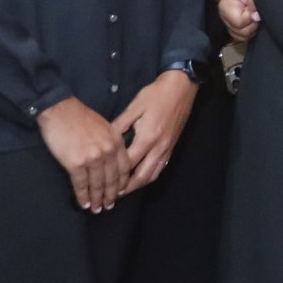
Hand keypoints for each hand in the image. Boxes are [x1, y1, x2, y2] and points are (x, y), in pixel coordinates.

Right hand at [36, 97, 125, 211]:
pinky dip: (82, 195)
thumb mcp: (105, 127)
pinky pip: (81, 184)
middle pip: (113, 180)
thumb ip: (112, 142)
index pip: (124, 168)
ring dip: (97, 199)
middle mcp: (108, 152)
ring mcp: (93, 158)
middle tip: (109, 206)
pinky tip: (83, 203)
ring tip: (96, 209)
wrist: (60, 110)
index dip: (122, 183)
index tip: (120, 193)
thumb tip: (111, 159)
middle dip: (111, 196)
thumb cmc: (80, 117)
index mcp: (116, 142)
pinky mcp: (76, 163)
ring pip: (98, 185)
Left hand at [113, 69, 197, 189]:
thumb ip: (119, 124)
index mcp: (148, 137)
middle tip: (111, 195)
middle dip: (126, 188)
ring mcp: (167, 148)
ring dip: (138, 185)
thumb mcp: (135, 107)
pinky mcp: (172, 147)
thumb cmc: (156, 94)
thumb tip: (105, 139)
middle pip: (141, 176)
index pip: (128, 163)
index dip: (114, 175)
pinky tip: (140, 178)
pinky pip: (160, 168)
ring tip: (124, 191)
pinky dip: (149, 177)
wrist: (181, 87)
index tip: (101, 181)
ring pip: (152, 175)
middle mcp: (159, 147)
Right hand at [217, 0, 259, 42]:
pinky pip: (242, 37)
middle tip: (257, 14)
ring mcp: (229, 22)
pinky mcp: (235, 26)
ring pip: (240, 37)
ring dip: (252, 30)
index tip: (255, 10)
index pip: (238, 23)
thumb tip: (255, 17)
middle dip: (252, 25)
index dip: (250, 18)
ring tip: (256, 17)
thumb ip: (253, 1)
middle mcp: (225, 16)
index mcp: (226, 6)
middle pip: (239, 32)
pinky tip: (255, 22)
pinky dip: (250, 32)